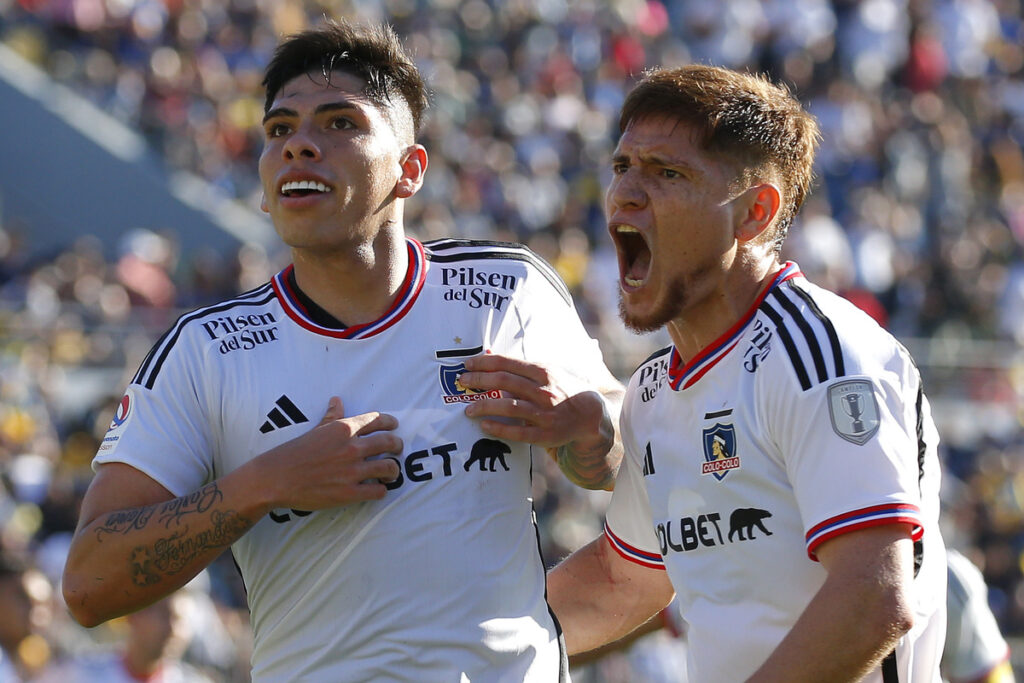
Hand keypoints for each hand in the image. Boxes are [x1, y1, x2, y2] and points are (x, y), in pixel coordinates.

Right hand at [256, 396, 401, 509]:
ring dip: (393, 470)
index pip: (377, 420)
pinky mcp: (349, 493)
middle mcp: (351, 448)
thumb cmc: (293, 453)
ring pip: (389, 468)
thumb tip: (337, 400)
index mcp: (343, 429)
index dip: (389, 423)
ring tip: (391, 472)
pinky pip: (378, 491)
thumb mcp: (315, 430)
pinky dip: (382, 490)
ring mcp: (352, 471)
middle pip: (389, 442)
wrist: (275, 478)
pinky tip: (378, 489)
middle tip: (398, 448)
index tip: (394, 426)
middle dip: (397, 445)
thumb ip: (331, 417)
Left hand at [459, 353, 609, 450]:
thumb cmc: (562, 389)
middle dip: (480, 380)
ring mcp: (545, 413)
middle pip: (504, 382)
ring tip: (468, 409)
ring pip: (509, 407)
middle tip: (463, 382)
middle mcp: (543, 391)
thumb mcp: (547, 372)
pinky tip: (484, 426)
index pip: (507, 363)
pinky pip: (518, 432)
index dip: (485, 363)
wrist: (590, 415)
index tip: (468, 365)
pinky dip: (499, 428)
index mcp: (543, 372)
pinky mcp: (546, 435)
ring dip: (485, 406)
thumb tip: (490, 356)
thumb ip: (521, 368)